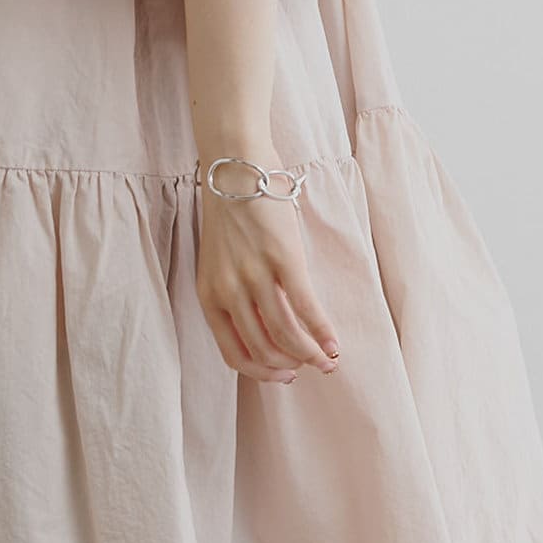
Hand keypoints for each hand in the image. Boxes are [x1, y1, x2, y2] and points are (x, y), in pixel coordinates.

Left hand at [195, 142, 342, 384]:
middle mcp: (228, 290)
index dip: (261, 372)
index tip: (283, 376)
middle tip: (309, 368)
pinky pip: (305, 308)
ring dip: (310, 355)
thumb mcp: (221, 259)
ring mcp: (255, 276)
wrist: (235, 165)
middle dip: (290, 367)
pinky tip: (333, 344)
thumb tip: (268, 323)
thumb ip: (237, 292)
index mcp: (209, 294)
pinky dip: (322, 332)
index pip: (233, 353)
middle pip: (263, 349)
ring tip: (327, 361)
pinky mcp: (283, 259)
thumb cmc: (232, 210)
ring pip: (285, 335)